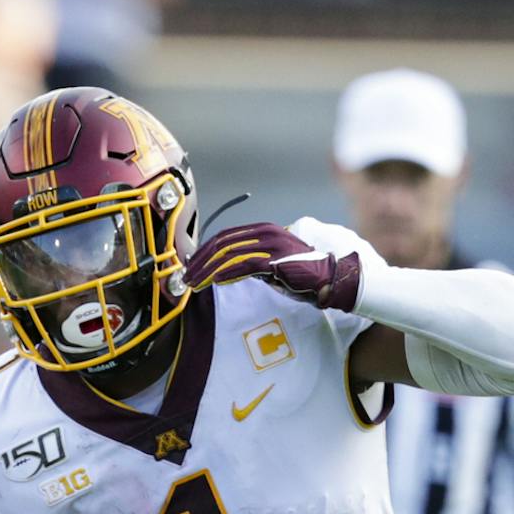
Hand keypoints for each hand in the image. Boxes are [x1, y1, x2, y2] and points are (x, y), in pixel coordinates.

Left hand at [185, 222, 361, 311]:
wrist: (328, 278)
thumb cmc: (300, 274)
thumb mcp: (271, 263)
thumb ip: (250, 261)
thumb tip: (224, 271)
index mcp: (263, 230)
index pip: (225, 237)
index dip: (204, 252)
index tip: (191, 266)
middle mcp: (265, 232)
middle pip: (221, 244)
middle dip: (199, 261)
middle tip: (185, 277)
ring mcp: (270, 244)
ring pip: (228, 255)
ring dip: (207, 270)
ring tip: (193, 283)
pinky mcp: (275, 260)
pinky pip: (243, 265)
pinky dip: (225, 274)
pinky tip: (214, 282)